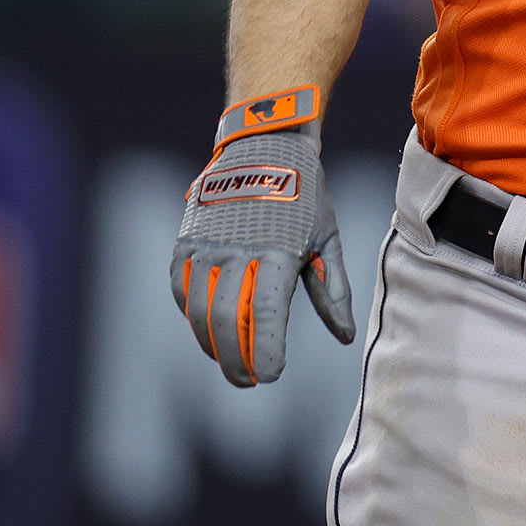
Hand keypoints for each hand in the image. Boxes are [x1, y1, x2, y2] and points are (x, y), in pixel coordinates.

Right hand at [169, 87, 354, 385]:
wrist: (263, 145)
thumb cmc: (303, 196)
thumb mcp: (327, 238)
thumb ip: (331, 290)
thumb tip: (343, 336)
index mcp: (277, 254)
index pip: (267, 318)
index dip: (265, 354)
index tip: (270, 377)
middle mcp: (236, 253)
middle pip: (228, 323)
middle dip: (236, 360)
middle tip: (248, 380)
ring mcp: (206, 247)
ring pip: (200, 312)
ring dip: (212, 345)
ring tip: (231, 363)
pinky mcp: (186, 243)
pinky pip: (182, 290)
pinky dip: (194, 317)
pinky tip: (209, 331)